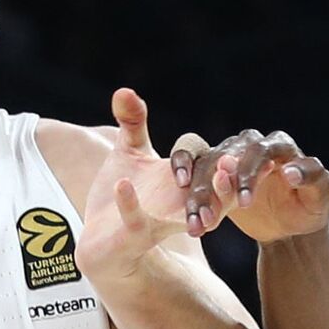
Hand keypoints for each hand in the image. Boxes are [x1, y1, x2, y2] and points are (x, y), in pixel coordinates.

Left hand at [77, 89, 232, 284]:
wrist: (97, 239)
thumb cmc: (120, 193)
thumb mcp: (129, 153)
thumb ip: (132, 122)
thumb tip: (124, 90)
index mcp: (182, 181)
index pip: (201, 162)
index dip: (193, 156)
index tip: (191, 158)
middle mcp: (178, 204)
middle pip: (213, 192)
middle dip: (225, 181)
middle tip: (231, 166)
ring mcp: (158, 222)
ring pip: (189, 215)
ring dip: (199, 201)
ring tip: (188, 182)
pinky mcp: (134, 235)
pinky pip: (136, 222)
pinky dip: (130, 204)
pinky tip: (122, 184)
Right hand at [172, 129, 328, 243]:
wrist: (289, 225)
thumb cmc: (308, 208)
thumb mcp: (322, 197)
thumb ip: (314, 179)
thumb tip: (290, 171)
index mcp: (279, 145)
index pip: (259, 151)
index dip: (249, 174)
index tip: (244, 204)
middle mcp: (251, 144)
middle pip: (226, 155)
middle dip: (216, 187)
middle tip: (211, 219)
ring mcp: (229, 155)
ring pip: (206, 164)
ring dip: (198, 194)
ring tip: (196, 223)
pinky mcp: (212, 169)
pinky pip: (192, 165)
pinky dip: (184, 175)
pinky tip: (180, 190)